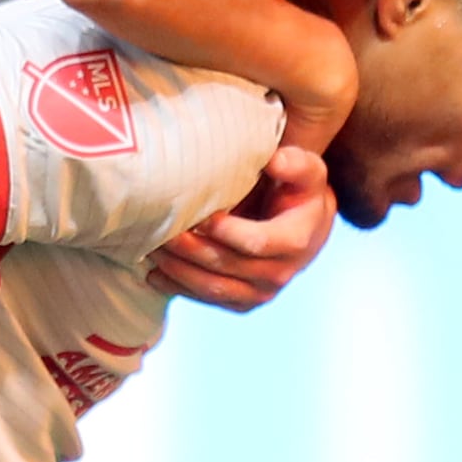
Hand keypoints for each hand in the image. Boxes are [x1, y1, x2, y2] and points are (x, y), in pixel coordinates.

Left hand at [147, 146, 332, 310]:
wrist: (308, 227)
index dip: (226, 232)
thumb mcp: (308, 172)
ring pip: (214, 288)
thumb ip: (294, 163)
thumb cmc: (302, 192)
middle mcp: (279, 273)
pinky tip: (154, 275)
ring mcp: (261, 292)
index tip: (199, 216)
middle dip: (191, 250)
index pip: (257, 242)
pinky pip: (208, 300)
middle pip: (228, 265)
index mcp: (295, 241)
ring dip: (180, 271)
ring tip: (153, 251)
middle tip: (162, 231)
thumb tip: (272, 160)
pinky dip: (179, 289)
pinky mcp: (243, 302)